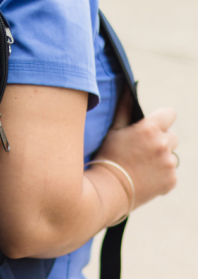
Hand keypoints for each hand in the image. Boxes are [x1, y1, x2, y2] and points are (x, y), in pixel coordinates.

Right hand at [95, 86, 178, 209]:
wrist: (107, 190)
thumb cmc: (107, 158)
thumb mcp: (113, 131)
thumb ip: (124, 109)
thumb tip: (127, 88)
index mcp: (150, 129)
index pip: (169, 114)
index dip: (161, 120)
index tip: (152, 128)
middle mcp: (163, 144)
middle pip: (172, 136)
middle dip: (160, 141)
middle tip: (141, 151)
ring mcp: (169, 164)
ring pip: (170, 156)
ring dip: (160, 159)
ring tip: (140, 167)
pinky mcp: (171, 180)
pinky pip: (170, 173)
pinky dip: (160, 176)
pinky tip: (144, 178)